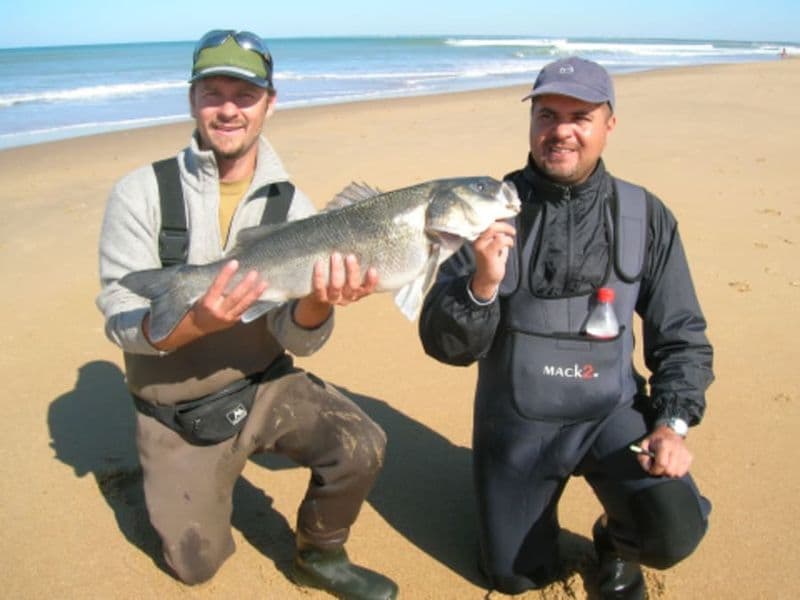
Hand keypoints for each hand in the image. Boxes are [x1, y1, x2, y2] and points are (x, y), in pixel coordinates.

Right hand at [145, 260, 266, 349]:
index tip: (234, 263)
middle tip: (254, 273)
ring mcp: (228, 318)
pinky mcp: (234, 321)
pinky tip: (261, 292)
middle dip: (245, 285)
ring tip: (264, 283)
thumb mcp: (201, 296)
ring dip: (254, 294)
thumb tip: (227, 269)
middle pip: (234, 297)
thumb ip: (214, 287)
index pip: (217, 286)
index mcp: (207, 303)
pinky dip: (254, 301)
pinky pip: (245, 310)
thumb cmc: (199, 306)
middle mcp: (219, 311)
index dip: (226, 274)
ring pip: (243, 305)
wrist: (198, 326)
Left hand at [293, 253, 378, 327]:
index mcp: (358, 292)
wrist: (319, 296)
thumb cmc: (338, 277)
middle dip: (352, 271)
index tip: (372, 269)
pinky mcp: (320, 297)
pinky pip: (319, 288)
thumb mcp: (348, 275)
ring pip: (336, 286)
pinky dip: (319, 275)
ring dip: (336, 270)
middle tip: (350, 256)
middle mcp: (347, 297)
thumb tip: (359, 244)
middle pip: (353, 287)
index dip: (371, 281)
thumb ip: (354, 265)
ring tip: (335, 255)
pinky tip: (318, 263)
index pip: (368, 289)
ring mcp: (334, 299)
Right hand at [470, 221, 515, 300]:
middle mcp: (477, 240)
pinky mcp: (487, 253)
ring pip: (494, 230)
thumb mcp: (494, 246)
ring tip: (510, 241)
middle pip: (490, 224)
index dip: (498, 220)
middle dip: (504, 225)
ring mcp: (481, 246)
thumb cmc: (491, 263)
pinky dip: (508, 241)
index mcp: (478, 238)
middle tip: (512, 230)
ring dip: (506, 234)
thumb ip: (497, 237)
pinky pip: (500, 240)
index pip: (486, 223)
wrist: (486, 279)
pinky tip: (510, 246)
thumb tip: (504, 228)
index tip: (507, 222)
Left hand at [635, 425, 692, 477]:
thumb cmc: (655, 440)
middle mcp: (676, 448)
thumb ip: (643, 457)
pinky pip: (682, 472)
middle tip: (658, 467)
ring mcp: (685, 453)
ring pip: (677, 473)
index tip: (651, 469)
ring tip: (665, 465)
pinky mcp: (690, 457)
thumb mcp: (644, 445)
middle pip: (670, 471)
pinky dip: (676, 471)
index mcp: (664, 444)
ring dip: (669, 472)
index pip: (661, 464)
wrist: (670, 432)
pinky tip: (671, 464)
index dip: (654, 470)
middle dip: (662, 472)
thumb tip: (648, 468)